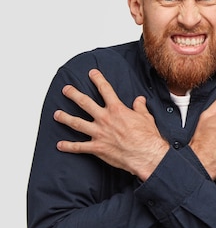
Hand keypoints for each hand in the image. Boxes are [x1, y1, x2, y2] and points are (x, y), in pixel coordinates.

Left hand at [54, 69, 169, 180]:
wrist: (146, 154)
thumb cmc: (147, 137)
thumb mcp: (146, 117)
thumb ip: (140, 107)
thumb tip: (139, 100)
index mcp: (117, 110)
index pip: (105, 90)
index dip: (98, 79)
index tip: (92, 73)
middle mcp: (105, 119)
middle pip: (84, 103)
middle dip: (73, 94)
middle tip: (66, 90)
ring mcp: (98, 133)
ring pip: (76, 123)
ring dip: (65, 118)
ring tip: (57, 114)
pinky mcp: (97, 147)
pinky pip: (79, 147)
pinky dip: (68, 146)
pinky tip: (60, 145)